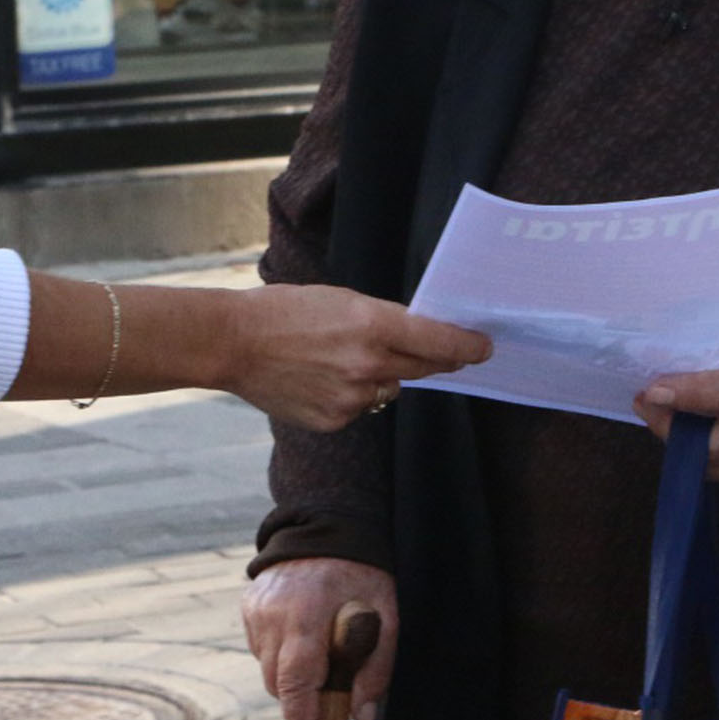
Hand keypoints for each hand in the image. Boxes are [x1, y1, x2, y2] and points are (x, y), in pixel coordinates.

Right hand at [227, 287, 490, 431]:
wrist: (234, 343)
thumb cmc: (284, 311)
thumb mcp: (341, 299)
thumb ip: (382, 321)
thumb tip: (415, 338)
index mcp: (373, 324)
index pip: (438, 340)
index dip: (467, 346)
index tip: (484, 348)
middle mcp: (369, 364)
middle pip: (423, 367)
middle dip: (436, 360)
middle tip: (448, 356)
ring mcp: (352, 397)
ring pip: (389, 389)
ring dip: (382, 376)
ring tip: (341, 358)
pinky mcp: (335, 420)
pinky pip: (361, 408)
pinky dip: (351, 395)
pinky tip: (321, 378)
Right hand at [241, 558, 398, 719]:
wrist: (329, 525)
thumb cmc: (364, 573)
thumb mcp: (386, 616)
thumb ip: (376, 669)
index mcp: (306, 616)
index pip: (295, 683)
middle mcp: (272, 614)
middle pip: (277, 683)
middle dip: (300, 703)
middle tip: (328, 702)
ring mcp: (256, 609)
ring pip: (266, 668)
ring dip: (290, 677)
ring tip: (321, 656)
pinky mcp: (248, 605)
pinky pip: (260, 647)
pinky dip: (280, 655)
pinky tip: (304, 636)